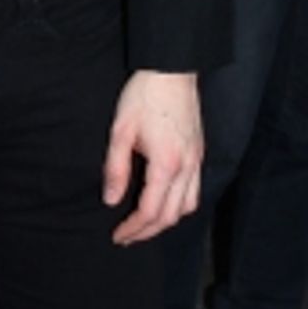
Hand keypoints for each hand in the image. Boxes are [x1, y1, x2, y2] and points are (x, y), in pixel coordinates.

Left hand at [102, 70, 202, 244]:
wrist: (172, 70)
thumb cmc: (143, 97)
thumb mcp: (120, 131)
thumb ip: (115, 168)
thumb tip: (110, 200)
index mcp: (166, 164)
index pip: (151, 210)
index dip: (134, 228)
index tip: (117, 235)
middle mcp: (187, 167)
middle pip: (171, 215)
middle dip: (148, 232)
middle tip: (127, 237)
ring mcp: (197, 161)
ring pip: (189, 206)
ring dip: (166, 221)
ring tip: (144, 226)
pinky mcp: (199, 153)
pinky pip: (195, 191)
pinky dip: (180, 206)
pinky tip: (163, 203)